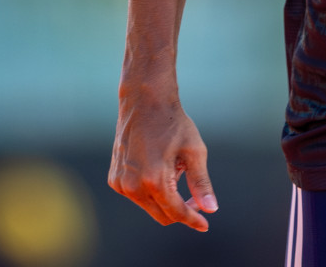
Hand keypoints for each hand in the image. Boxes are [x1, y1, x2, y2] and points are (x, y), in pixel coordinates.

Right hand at [108, 95, 217, 230]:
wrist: (145, 102)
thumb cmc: (173, 124)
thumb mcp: (194, 152)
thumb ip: (201, 184)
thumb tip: (211, 209)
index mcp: (154, 180)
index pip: (176, 212)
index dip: (193, 220)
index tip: (205, 224)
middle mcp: (133, 186)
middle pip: (162, 215)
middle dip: (181, 211)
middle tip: (196, 199)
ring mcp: (121, 183)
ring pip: (149, 206)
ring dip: (165, 198)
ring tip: (175, 170)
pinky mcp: (114, 179)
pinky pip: (137, 195)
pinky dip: (151, 190)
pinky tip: (159, 167)